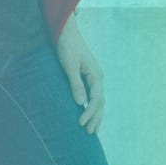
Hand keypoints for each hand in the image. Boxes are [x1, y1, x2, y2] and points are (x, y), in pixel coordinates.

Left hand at [55, 14, 104, 134]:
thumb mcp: (69, 66)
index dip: (90, 113)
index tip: (81, 123)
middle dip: (95, 118)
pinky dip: (92, 107)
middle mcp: (97, 77)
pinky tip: (88, 114)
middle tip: (89, 133)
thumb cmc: (66, 46)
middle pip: (100, 102)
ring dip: (95, 115)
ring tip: (92, 129)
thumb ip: (76, 84)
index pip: (96, 99)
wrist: (65, 31)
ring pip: (98, 100)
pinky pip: (92, 95)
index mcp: (96, 75)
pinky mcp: (87, 76)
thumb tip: (81, 103)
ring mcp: (93, 77)